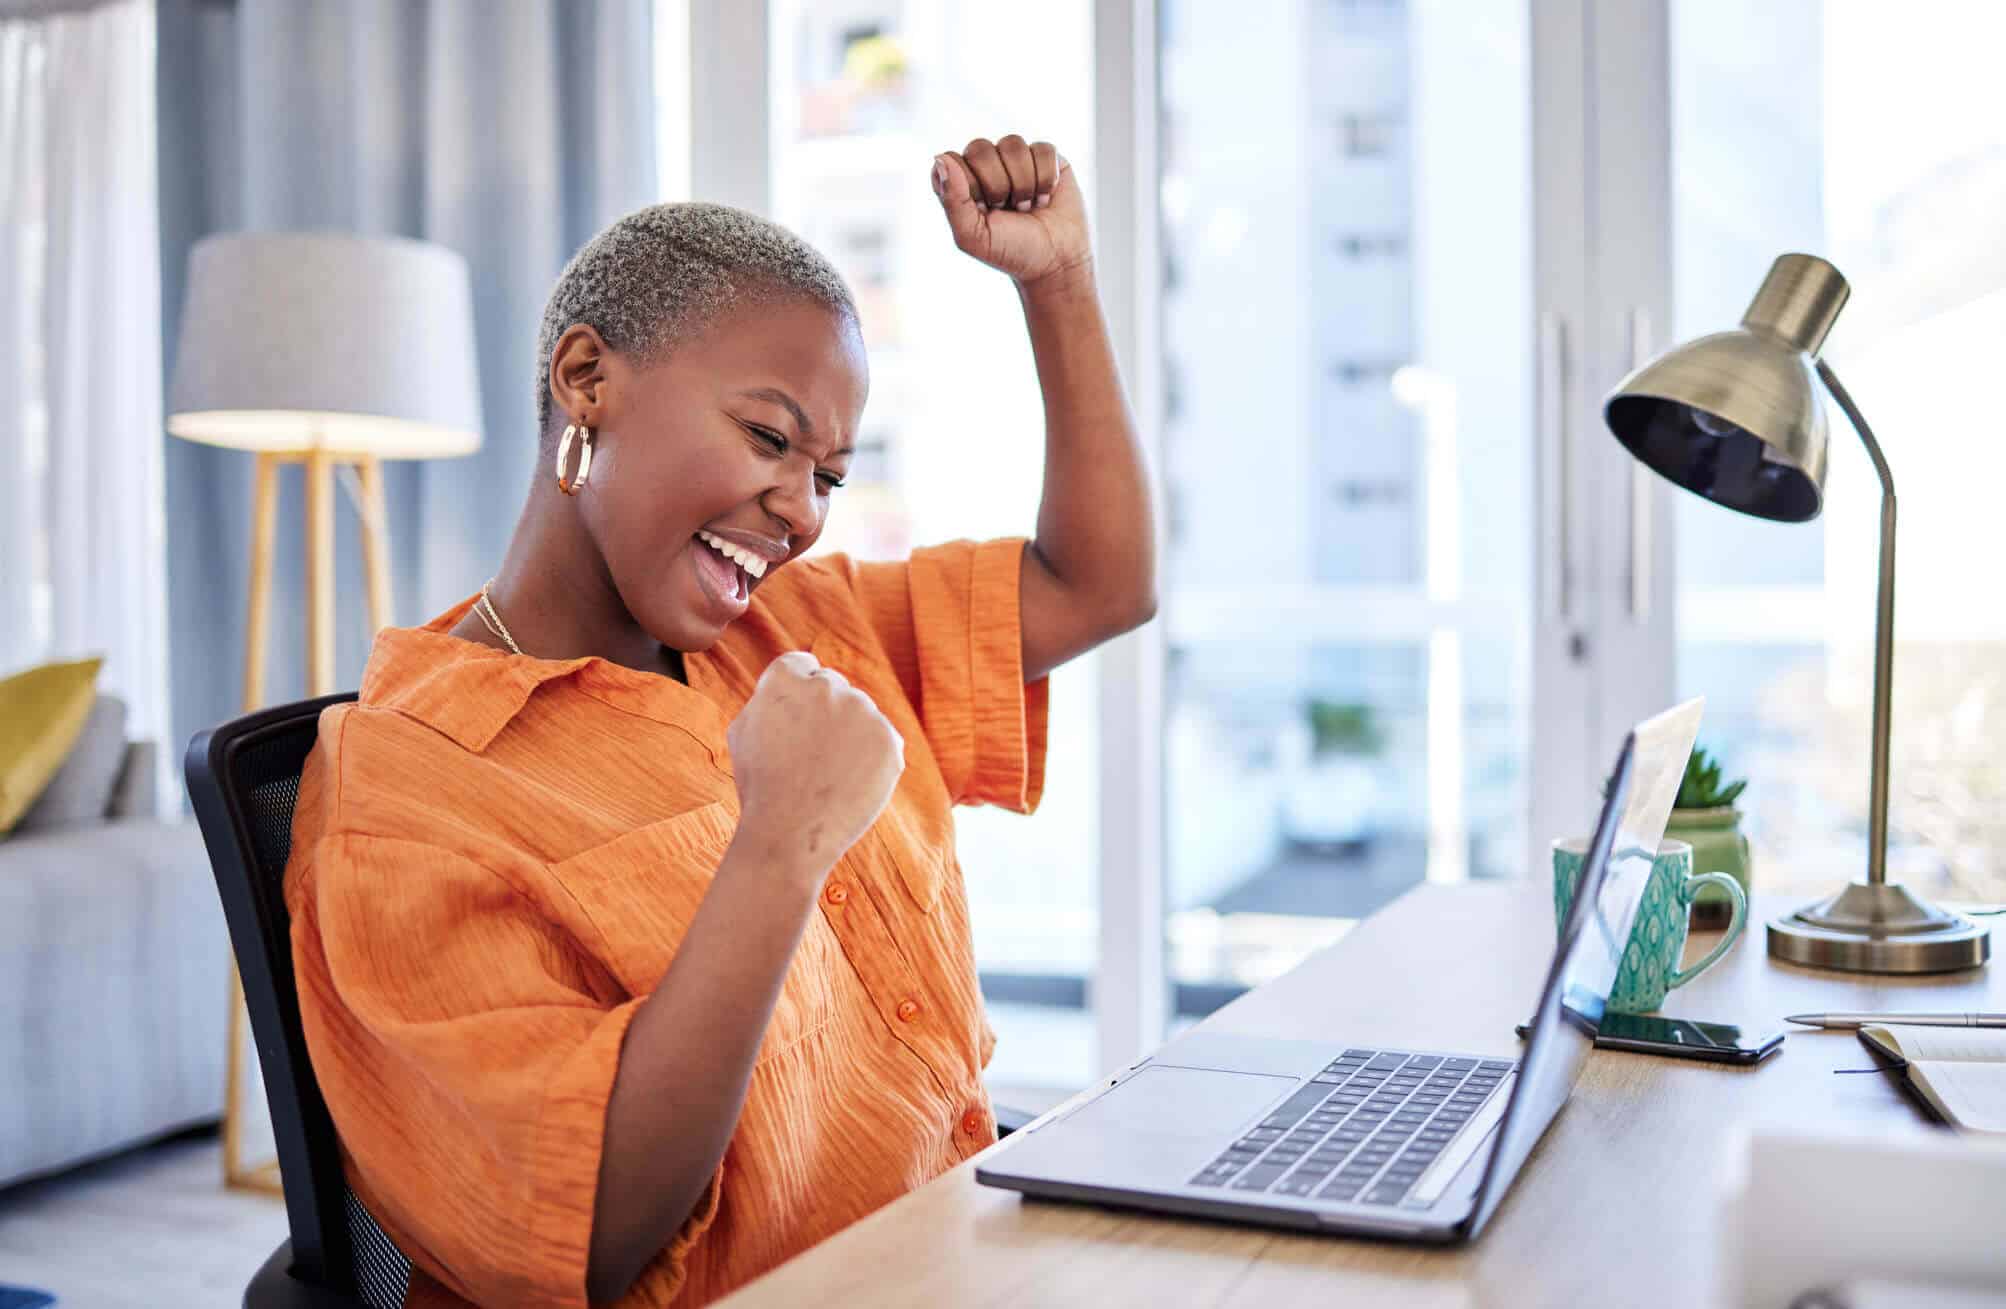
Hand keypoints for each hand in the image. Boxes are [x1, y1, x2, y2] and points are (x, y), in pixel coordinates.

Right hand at [726, 651, 904, 885]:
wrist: (789, 835)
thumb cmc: (761, 787)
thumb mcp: (744, 732)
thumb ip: (769, 698)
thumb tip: (795, 679)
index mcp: (784, 678)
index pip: (802, 665)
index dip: (799, 694)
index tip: (797, 720)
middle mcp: (826, 686)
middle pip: (832, 686)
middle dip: (824, 713)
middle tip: (810, 755)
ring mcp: (862, 711)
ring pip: (860, 713)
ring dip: (849, 734)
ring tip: (827, 774)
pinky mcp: (890, 739)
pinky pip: (882, 740)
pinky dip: (871, 758)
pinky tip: (850, 782)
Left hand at [932, 135, 1090, 287]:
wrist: (1055, 262)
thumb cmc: (1010, 251)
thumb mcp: (973, 236)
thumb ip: (952, 199)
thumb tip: (941, 158)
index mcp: (960, 183)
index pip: (951, 160)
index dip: (970, 187)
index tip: (983, 212)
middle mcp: (985, 165)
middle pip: (979, 148)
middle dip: (997, 186)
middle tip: (1007, 210)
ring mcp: (1015, 158)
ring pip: (1012, 144)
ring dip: (1023, 184)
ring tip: (1027, 206)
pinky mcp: (1046, 156)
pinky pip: (1043, 149)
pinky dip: (1046, 179)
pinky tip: (1046, 197)